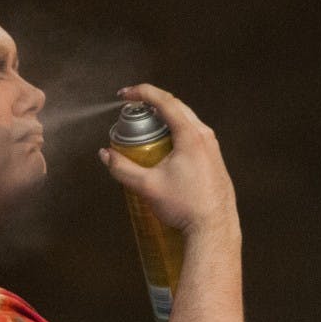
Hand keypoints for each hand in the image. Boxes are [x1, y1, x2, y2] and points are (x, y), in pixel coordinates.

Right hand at [99, 84, 236, 236]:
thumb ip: (122, 168)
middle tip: (133, 109)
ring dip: (165, 119)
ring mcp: (213, 148)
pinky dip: (176, 133)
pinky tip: (165, 147)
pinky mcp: (215, 160)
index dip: (142, 92)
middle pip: (177, 107)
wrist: (214, 229)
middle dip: (152, 104)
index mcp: (191, 135)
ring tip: (146, 127)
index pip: (165, 101)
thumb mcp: (147, 186)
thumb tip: (106, 155)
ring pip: (187, 122)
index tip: (125, 94)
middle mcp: (206, 137)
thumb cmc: (185, 207)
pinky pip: (194, 136)